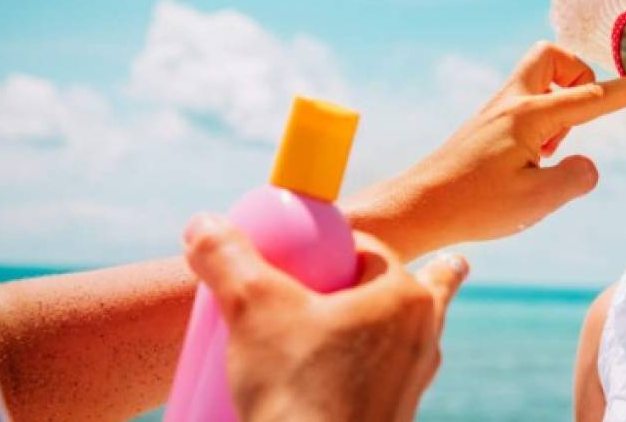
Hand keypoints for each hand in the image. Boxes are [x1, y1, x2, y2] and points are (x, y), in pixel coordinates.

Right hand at [183, 214, 467, 421]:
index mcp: (405, 297)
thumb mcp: (252, 309)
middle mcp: (422, 337)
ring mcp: (413, 380)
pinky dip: (368, 369)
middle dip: (378, 280)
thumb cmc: (298, 389)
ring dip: (380, 325)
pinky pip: (385, 378)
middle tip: (349, 278)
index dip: (333, 246)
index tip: (303, 255)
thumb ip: (228, 259)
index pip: (368, 250)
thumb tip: (203, 224)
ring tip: (368, 320)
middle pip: (395, 290)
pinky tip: (345, 378)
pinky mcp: (395, 417)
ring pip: (397, 336)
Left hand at [342, 41, 625, 259]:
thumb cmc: (475, 205)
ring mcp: (496, 112)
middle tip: (579, 120)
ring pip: (538, 79)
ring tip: (549, 153)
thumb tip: (587, 164)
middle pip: (553, 57)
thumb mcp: (538, 200)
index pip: (594, 96)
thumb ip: (577, 178)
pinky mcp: (486, 126)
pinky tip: (529, 162)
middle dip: (579, 77)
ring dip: (559, 104)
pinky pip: (525, 103)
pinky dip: (541, 122)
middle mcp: (511, 103)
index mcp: (530, 115)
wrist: (418, 208)